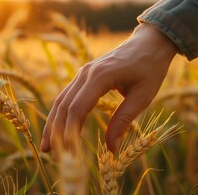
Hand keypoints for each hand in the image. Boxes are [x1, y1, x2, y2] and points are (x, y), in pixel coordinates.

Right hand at [40, 23, 177, 152]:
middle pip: (64, 105)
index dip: (70, 131)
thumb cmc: (150, 69)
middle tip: (52, 155)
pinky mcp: (84, 75)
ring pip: (61, 100)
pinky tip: (57, 128)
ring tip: (47, 146)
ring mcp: (83, 72)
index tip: (68, 152)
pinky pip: (67, 95)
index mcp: (101, 76)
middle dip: (56, 131)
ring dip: (53, 123)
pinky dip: (60, 113)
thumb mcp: (143, 96)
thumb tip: (111, 149)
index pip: (78, 107)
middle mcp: (86, 73)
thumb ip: (123, 120)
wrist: (149, 42)